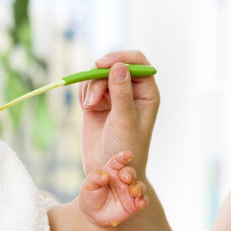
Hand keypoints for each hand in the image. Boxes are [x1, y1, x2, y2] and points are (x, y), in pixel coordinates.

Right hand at [78, 51, 158, 176]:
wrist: (108, 172)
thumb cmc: (125, 150)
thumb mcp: (124, 120)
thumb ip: (122, 93)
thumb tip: (118, 66)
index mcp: (146, 93)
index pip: (137, 62)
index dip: (121, 58)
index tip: (103, 64)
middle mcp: (131, 91)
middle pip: (114, 66)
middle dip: (100, 77)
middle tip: (91, 97)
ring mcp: (113, 96)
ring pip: (98, 75)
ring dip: (91, 87)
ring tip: (89, 107)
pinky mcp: (97, 102)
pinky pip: (88, 86)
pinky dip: (84, 92)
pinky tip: (86, 107)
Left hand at [79, 150, 147, 228]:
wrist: (92, 215)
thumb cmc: (90, 195)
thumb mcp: (88, 186)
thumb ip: (95, 178)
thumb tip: (105, 175)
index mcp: (112, 170)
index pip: (119, 160)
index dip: (124, 156)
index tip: (128, 154)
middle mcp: (123, 179)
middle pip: (130, 172)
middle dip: (130, 173)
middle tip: (126, 178)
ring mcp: (129, 191)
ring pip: (139, 186)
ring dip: (139, 187)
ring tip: (133, 191)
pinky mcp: (134, 204)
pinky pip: (143, 201)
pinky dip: (143, 201)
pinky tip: (140, 202)